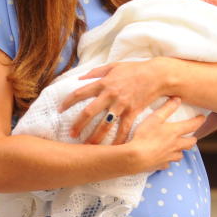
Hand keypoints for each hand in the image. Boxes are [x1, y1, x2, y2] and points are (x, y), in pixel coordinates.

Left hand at [61, 58, 177, 143]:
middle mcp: (110, 95)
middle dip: (78, 125)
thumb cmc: (135, 69)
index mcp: (104, 83)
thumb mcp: (114, 66)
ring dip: (95, 137)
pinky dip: (118, 141)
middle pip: (89, 112)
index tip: (59, 110)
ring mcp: (122, 105)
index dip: (67, 102)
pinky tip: (112, 150)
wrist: (157, 75)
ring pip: (105, 125)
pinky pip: (124, 129)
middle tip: (71, 135)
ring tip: (87, 147)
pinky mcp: (133, 112)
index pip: (80, 93)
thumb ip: (96, 72)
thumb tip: (80, 77)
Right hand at [129, 97, 206, 169]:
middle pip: (190, 143)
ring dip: (181, 150)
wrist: (135, 158)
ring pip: (180, 155)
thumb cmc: (145, 136)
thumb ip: (167, 108)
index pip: (193, 125)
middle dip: (192, 139)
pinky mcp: (161, 165)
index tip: (203, 117)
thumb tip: (178, 99)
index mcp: (175, 132)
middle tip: (191, 135)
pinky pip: (168, 163)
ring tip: (178, 147)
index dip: (199, 121)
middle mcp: (175, 145)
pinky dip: (168, 160)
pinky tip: (164, 158)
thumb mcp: (155, 118)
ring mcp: (169, 157)